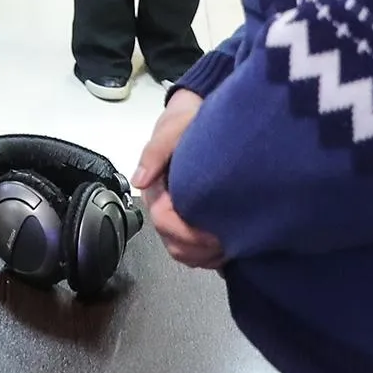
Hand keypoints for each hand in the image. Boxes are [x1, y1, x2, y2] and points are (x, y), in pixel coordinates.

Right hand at [132, 89, 224, 268]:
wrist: (202, 116)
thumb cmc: (188, 121)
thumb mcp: (174, 127)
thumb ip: (156, 150)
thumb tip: (140, 180)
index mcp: (156, 189)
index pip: (164, 222)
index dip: (188, 233)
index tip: (216, 233)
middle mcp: (165, 207)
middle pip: (174, 245)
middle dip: (200, 250)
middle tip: (229, 242)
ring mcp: (180, 217)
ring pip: (185, 254)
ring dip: (207, 256)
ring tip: (232, 246)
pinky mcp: (194, 223)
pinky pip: (197, 253)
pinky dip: (212, 256)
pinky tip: (231, 246)